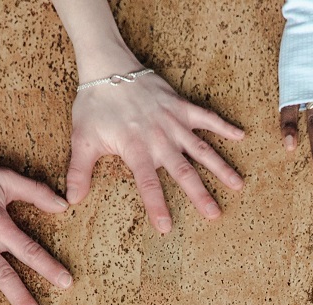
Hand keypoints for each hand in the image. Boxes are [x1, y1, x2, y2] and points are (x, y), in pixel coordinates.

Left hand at [68, 72, 245, 231]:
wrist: (108, 68)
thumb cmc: (94, 105)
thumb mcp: (82, 139)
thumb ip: (79, 172)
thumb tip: (71, 200)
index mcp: (136, 149)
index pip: (148, 183)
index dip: (157, 206)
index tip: (166, 228)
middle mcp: (159, 139)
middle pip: (183, 171)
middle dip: (200, 194)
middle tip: (215, 214)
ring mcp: (173, 122)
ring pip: (201, 148)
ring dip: (220, 167)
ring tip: (237, 184)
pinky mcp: (181, 106)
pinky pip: (206, 117)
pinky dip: (224, 126)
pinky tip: (241, 136)